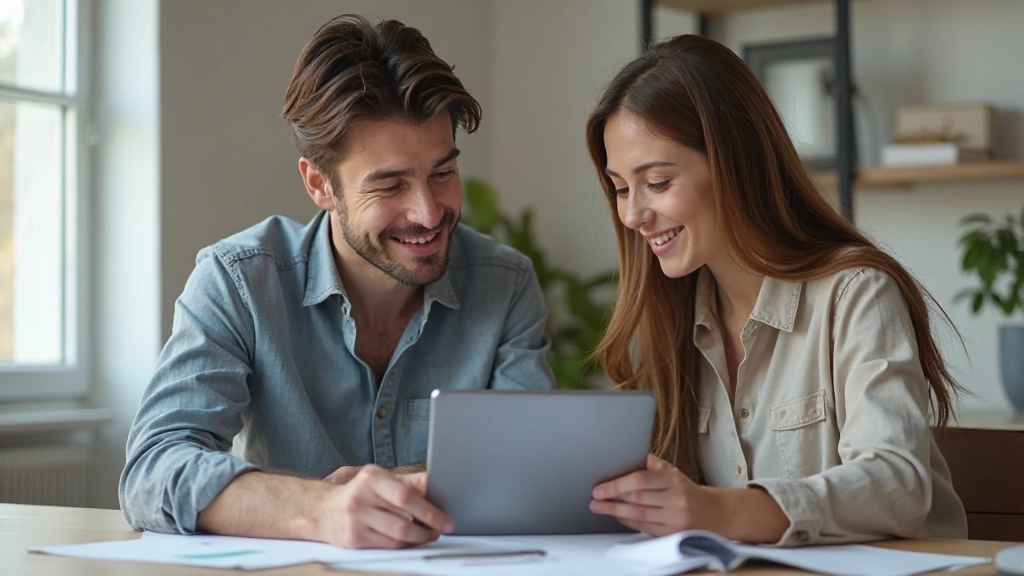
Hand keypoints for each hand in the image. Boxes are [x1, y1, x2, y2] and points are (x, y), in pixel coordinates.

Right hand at [317, 464, 452, 548]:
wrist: (320, 509)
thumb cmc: (357, 493)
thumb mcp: (379, 479)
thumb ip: (408, 482)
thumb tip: (438, 484)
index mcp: (371, 477)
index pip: (407, 495)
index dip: (430, 509)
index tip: (446, 517)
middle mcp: (361, 497)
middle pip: (404, 517)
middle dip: (429, 525)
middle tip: (444, 528)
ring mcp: (356, 520)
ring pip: (398, 535)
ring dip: (420, 538)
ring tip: (430, 534)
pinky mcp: (354, 539)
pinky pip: (388, 545)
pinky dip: (405, 544)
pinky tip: (412, 540)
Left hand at [590, 454, 721, 535]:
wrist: (713, 513)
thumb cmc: (687, 491)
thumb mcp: (674, 472)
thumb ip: (654, 464)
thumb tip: (632, 451)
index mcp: (674, 479)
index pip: (642, 479)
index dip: (618, 484)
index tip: (600, 487)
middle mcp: (676, 499)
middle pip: (637, 498)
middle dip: (612, 498)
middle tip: (595, 497)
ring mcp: (675, 518)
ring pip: (639, 515)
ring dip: (615, 511)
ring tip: (599, 507)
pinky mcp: (673, 534)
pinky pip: (644, 527)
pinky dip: (628, 521)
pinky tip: (618, 515)